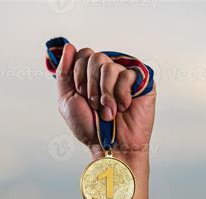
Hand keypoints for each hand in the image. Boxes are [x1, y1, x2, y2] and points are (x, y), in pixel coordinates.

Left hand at [55, 44, 155, 158]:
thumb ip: (64, 73)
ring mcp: (124, 75)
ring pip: (109, 66)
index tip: (80, 94)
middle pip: (95, 57)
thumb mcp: (66, 100)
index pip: (82, 54)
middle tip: (94, 105)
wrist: (109, 145)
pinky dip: (121, 95)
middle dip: (90, 86)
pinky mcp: (141, 82)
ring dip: (105, 93)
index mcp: (88, 74)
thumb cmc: (88, 127)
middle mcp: (106, 72)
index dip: (78, 74)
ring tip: (108, 111)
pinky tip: (123, 107)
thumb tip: (69, 46)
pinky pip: (128, 74)